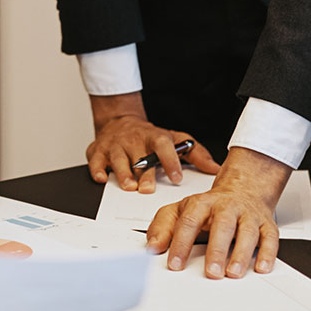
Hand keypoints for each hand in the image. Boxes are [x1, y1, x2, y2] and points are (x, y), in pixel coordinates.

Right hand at [86, 92, 218, 190]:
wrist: (119, 121)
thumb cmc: (149, 137)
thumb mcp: (174, 139)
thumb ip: (195, 154)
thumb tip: (215, 169)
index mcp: (154, 137)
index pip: (164, 145)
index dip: (170, 161)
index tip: (177, 177)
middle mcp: (134, 140)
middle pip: (140, 156)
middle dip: (144, 173)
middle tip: (148, 189)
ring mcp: (115, 145)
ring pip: (118, 159)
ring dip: (123, 173)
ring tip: (129, 187)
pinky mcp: (98, 150)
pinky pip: (96, 160)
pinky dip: (98, 169)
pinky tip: (102, 178)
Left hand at [145, 146, 289, 277]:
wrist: (243, 189)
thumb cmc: (210, 206)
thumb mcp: (181, 210)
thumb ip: (163, 226)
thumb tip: (152, 246)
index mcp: (201, 203)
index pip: (189, 221)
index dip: (180, 243)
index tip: (175, 264)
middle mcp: (226, 207)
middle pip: (221, 225)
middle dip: (216, 249)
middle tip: (210, 272)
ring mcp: (247, 215)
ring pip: (247, 232)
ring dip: (241, 253)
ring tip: (233, 273)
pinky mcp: (266, 225)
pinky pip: (270, 238)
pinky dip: (268, 253)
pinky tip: (261, 267)